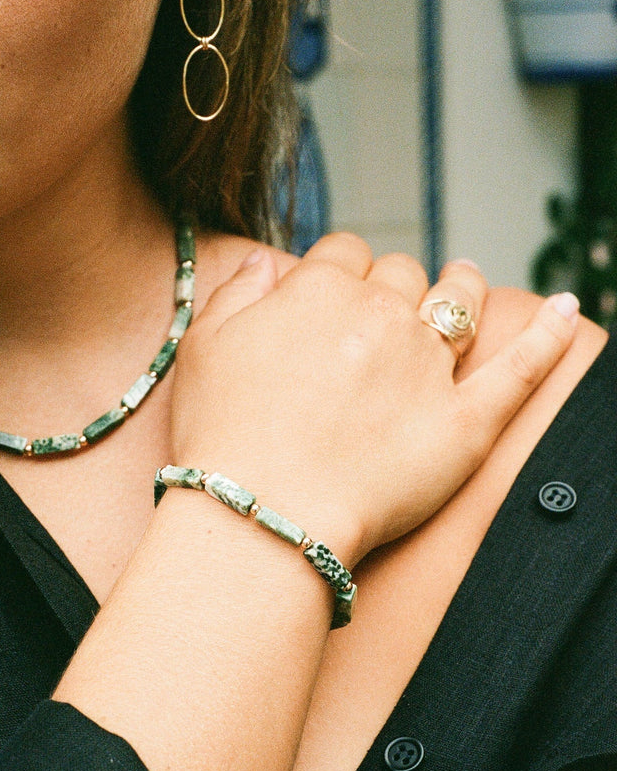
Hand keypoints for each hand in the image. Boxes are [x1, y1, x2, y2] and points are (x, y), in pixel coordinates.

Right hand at [171, 234, 578, 565]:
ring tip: (464, 283)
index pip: (343, 255)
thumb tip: (267, 266)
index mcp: (319, 293)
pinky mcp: (464, 422)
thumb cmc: (224, 439)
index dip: (339, 272)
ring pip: (458, 302)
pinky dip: (549, 336)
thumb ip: (237, 294)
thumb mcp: (203, 349)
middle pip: (401, 276)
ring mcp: (428, 367)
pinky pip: (518, 369)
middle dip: (392, 286)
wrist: (261, 514)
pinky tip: (567, 311)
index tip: (332, 295)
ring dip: (461, 287)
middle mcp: (380, 317)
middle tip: (381, 314)